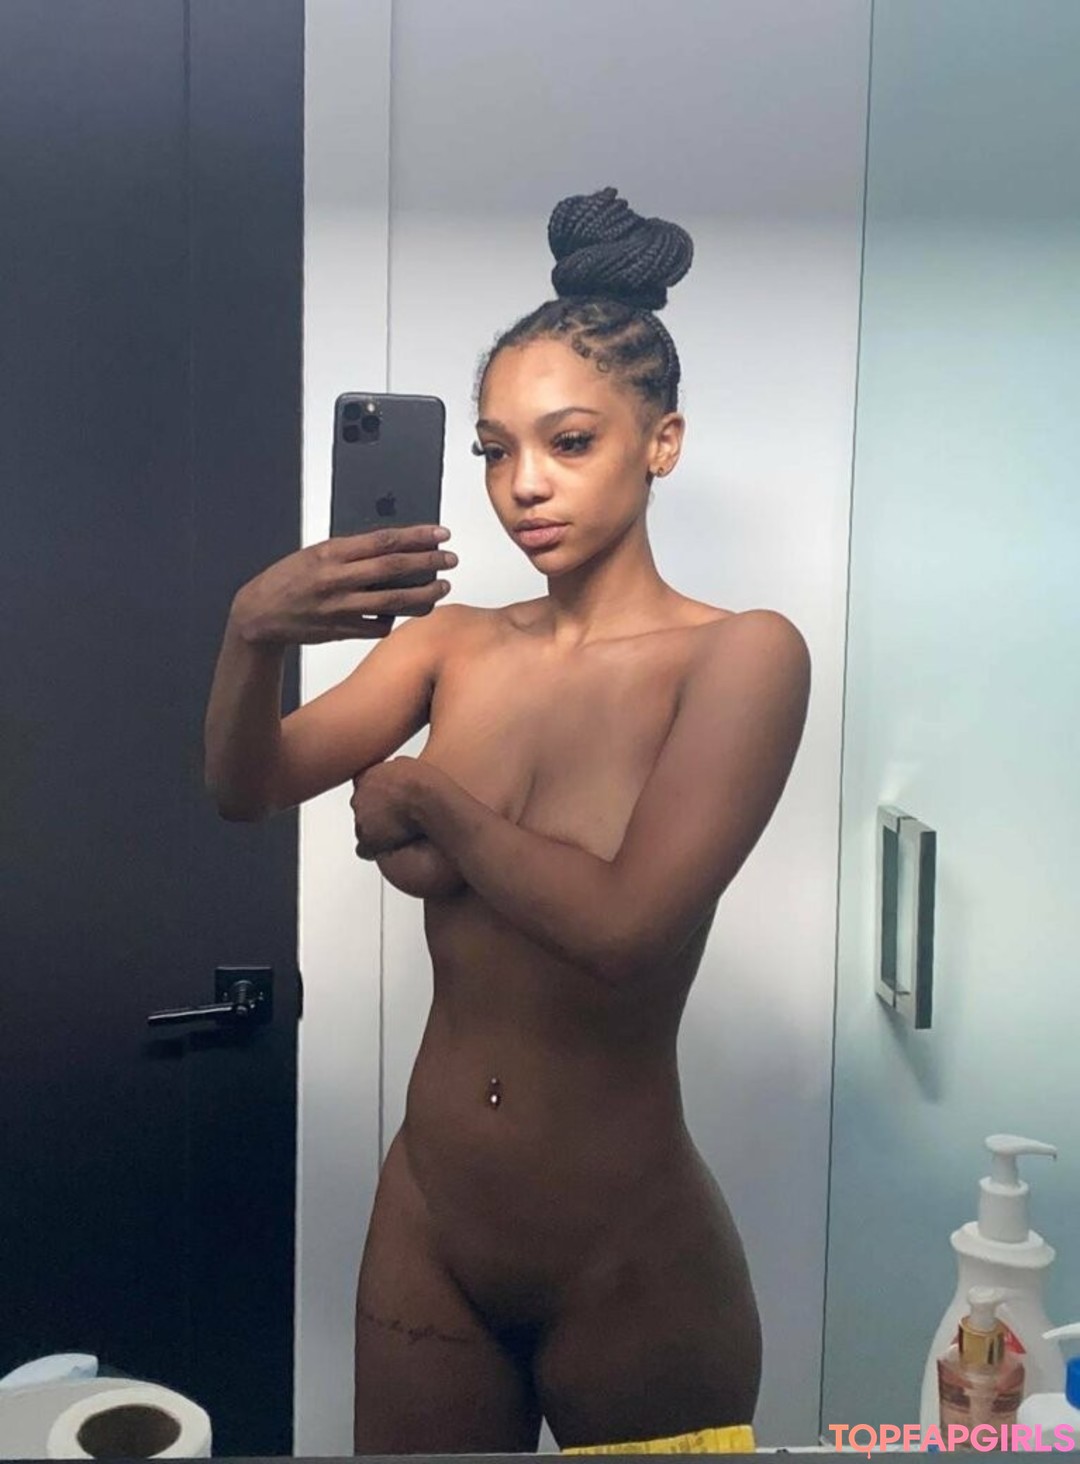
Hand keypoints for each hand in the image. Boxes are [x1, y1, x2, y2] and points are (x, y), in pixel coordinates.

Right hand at [231, 525, 455, 646]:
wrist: (259, 615)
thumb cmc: (288, 579)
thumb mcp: (316, 553)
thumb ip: (352, 551)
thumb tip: (393, 547)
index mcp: (331, 553)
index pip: (383, 540)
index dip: (417, 537)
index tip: (441, 534)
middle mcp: (337, 579)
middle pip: (394, 569)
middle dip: (428, 564)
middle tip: (450, 560)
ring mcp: (340, 608)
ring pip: (393, 602)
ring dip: (423, 595)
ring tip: (441, 588)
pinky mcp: (342, 630)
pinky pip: (379, 626)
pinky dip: (394, 618)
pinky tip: (404, 612)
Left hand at [351, 757, 423, 858]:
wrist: (428, 802)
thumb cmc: (422, 784)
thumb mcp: (408, 764)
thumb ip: (395, 768)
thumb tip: (396, 768)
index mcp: (367, 777)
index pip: (361, 783)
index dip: (374, 792)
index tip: (383, 797)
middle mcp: (359, 798)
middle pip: (360, 807)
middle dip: (373, 811)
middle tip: (393, 816)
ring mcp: (362, 819)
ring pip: (363, 828)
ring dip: (375, 830)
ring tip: (398, 832)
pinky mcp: (368, 839)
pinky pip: (365, 849)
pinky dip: (374, 850)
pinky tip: (389, 848)